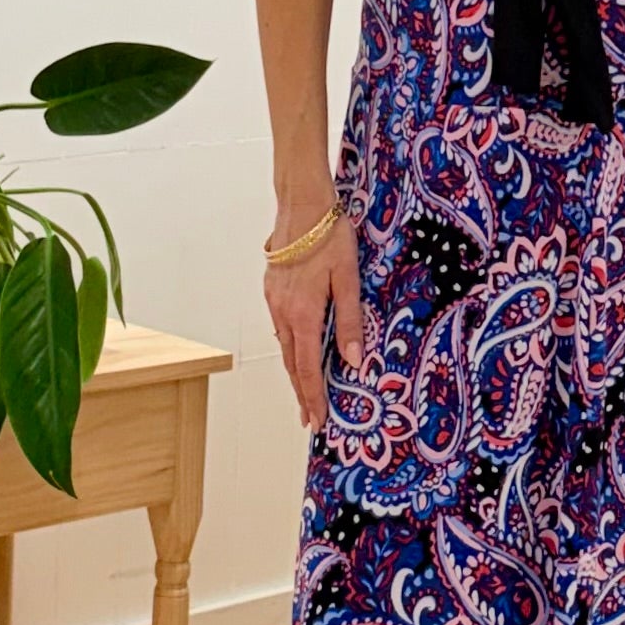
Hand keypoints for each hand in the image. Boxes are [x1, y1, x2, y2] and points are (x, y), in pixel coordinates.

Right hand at [267, 204, 362, 430]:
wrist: (302, 203)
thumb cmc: (330, 236)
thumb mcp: (348, 278)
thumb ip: (349, 320)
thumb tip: (352, 360)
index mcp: (301, 313)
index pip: (307, 367)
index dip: (313, 397)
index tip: (317, 422)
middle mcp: (282, 311)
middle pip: (292, 363)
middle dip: (301, 392)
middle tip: (309, 419)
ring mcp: (273, 299)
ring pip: (284, 345)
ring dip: (295, 371)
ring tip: (305, 392)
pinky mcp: (272, 287)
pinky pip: (281, 326)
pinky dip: (291, 347)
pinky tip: (298, 350)